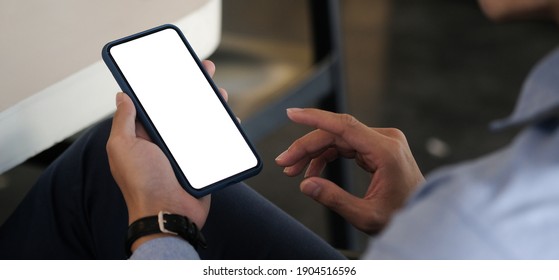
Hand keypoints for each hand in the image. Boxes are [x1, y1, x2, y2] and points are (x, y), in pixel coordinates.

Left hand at [106, 60, 224, 249]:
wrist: (168, 214)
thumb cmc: (142, 184)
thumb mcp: (123, 147)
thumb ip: (124, 121)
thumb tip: (122, 96)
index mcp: (143, 136)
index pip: (154, 104)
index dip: (164, 84)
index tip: (175, 68)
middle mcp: (163, 142)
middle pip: (180, 109)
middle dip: (192, 89)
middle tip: (204, 71)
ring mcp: (183, 152)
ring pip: (199, 122)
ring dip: (210, 106)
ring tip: (219, 94)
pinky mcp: (201, 162)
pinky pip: (212, 141)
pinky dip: (222, 130)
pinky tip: (229, 120)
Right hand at [275, 108, 424, 234]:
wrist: (424, 219)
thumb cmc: (402, 217)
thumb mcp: (366, 216)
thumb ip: (334, 200)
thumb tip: (307, 185)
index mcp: (386, 151)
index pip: (344, 126)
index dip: (314, 117)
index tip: (292, 114)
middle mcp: (386, 140)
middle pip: (336, 134)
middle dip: (307, 148)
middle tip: (285, 163)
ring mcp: (383, 142)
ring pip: (338, 139)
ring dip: (314, 153)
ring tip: (294, 170)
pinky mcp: (379, 148)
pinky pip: (346, 145)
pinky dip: (327, 156)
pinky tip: (313, 171)